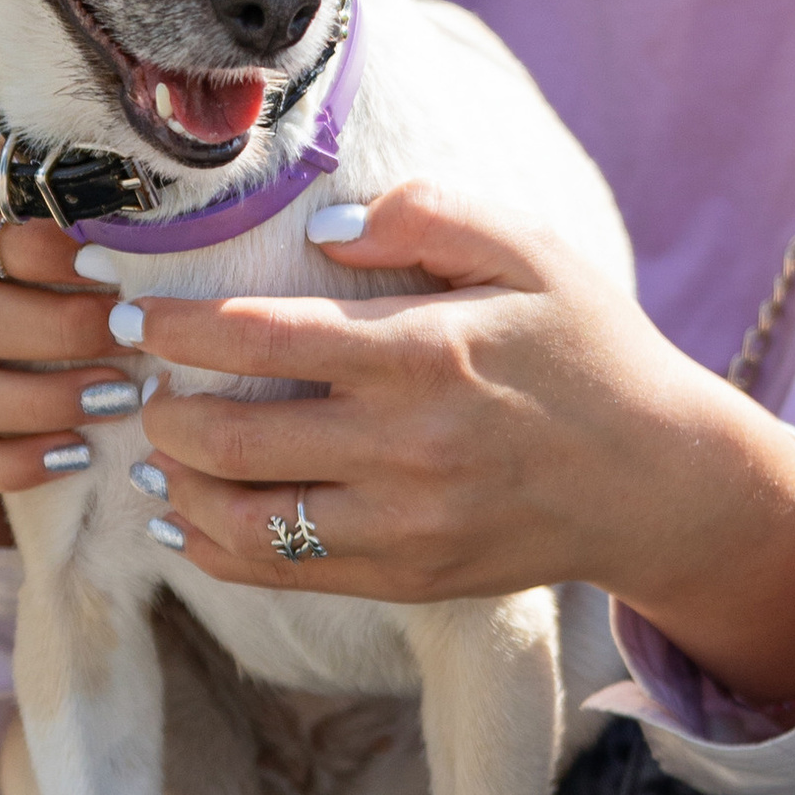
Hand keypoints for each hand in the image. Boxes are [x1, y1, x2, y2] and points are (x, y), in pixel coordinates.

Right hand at [0, 183, 130, 543]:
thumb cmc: (49, 235)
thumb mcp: (55, 199)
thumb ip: (81, 194)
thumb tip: (145, 217)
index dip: (34, 248)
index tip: (110, 266)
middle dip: (57, 333)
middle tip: (132, 336)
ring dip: (40, 403)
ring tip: (117, 399)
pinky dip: (12, 466)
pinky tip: (77, 456)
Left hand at [121, 183, 794, 707]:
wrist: (656, 480)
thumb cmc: (587, 351)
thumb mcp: (530, 251)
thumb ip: (428, 215)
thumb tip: (320, 232)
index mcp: (424, 353)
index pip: (260, 337)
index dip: (176, 328)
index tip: (137, 317)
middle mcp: (405, 448)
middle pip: (226, 437)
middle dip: (161, 407)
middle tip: (143, 382)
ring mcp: (402, 526)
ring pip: (238, 519)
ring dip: (177, 481)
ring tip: (163, 447)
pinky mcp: (404, 579)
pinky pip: (278, 573)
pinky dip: (213, 544)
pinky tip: (188, 512)